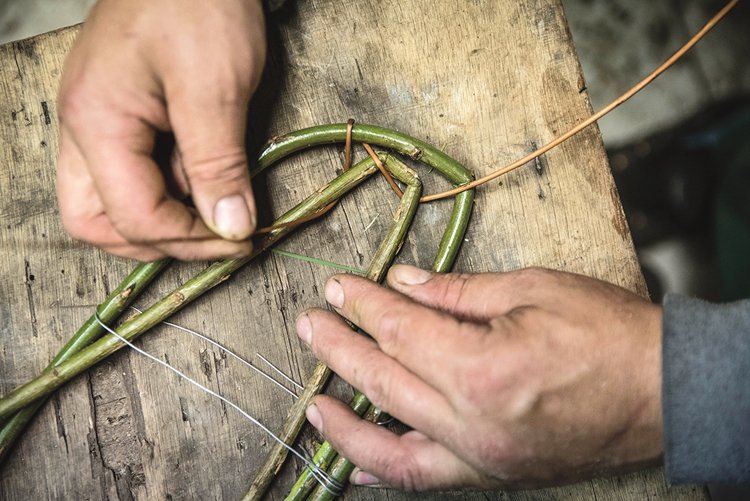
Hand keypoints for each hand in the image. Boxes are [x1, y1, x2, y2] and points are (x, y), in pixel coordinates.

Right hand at [57, 0, 265, 260]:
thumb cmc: (199, 1)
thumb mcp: (215, 87)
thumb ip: (218, 165)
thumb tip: (230, 229)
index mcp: (97, 122)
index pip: (133, 217)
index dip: (189, 240)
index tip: (239, 240)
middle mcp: (85, 127)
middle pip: (99, 222)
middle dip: (158, 242)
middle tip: (214, 239)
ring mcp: (101, 120)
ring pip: (114, 201)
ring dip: (167, 216)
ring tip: (220, 202)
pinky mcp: (124, 112)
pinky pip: (137, 171)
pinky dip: (173, 187)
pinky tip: (211, 174)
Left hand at [296, 265, 662, 489]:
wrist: (663, 390)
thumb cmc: (608, 333)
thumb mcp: (532, 290)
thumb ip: (456, 292)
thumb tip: (402, 283)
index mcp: (482, 369)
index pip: (399, 331)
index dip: (362, 306)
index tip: (338, 288)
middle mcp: (473, 423)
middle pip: (383, 382)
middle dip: (339, 350)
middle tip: (310, 325)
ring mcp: (481, 456)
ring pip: (391, 448)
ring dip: (344, 424)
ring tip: (312, 404)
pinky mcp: (493, 472)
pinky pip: (426, 478)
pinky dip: (384, 468)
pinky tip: (354, 460)